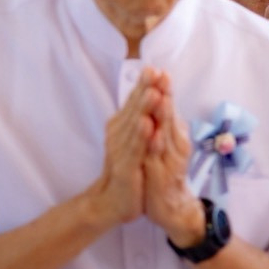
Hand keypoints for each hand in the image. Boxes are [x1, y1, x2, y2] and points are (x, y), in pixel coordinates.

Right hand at [86, 69, 157, 226]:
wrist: (113, 201)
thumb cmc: (127, 169)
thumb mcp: (133, 141)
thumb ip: (138, 118)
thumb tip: (150, 93)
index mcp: (121, 125)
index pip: (134, 101)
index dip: (144, 85)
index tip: (155, 67)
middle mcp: (118, 134)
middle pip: (133, 108)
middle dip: (145, 89)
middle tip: (154, 71)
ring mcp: (120, 150)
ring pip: (134, 125)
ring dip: (144, 108)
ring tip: (154, 92)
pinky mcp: (125, 167)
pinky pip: (135, 149)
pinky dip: (142, 136)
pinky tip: (148, 124)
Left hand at [141, 74, 203, 246]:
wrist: (170, 207)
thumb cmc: (163, 170)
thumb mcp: (162, 143)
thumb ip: (162, 123)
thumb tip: (159, 98)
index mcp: (173, 134)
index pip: (167, 107)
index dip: (163, 89)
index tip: (157, 69)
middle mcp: (175, 143)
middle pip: (169, 116)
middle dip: (165, 95)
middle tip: (162, 75)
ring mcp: (170, 159)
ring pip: (166, 134)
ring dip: (163, 115)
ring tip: (158, 96)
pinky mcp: (162, 175)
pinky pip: (159, 158)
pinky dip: (156, 145)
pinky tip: (153, 134)